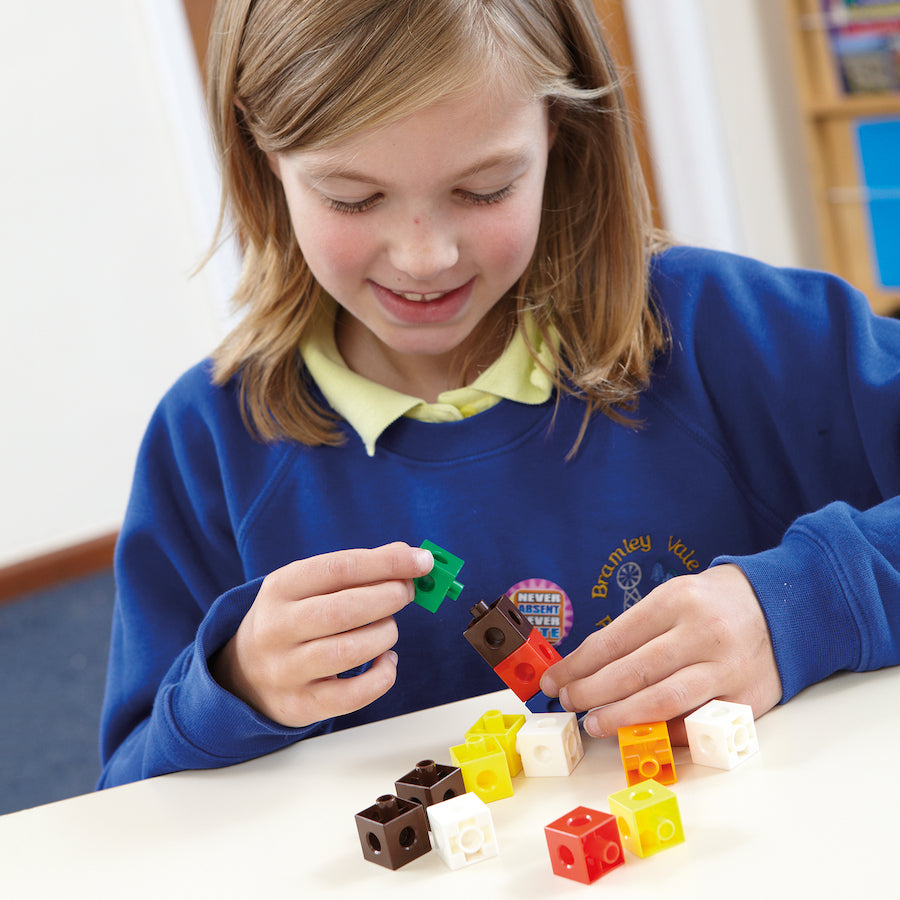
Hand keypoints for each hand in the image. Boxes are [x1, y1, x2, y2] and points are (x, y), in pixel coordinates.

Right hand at [210, 542, 433, 726]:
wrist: (244, 672)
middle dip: (388, 597)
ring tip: (389, 627)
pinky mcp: (300, 705)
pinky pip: (353, 695)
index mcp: (280, 588)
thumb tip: (410, 557)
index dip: (386, 563)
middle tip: (406, 592)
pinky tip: (386, 661)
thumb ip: (357, 569)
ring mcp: (286, 670)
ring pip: (349, 651)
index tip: (420, 561)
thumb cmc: (293, 618)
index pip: (339, 568)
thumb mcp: (310, 585)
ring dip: (385, 634)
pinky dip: (382, 676)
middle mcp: (277, 628)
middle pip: (344, 610)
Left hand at [540, 564, 781, 742]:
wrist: (780, 607)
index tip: (555, 680)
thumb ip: (635, 630)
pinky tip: (638, 734)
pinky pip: (695, 722)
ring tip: (594, 724)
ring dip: (621, 717)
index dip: (579, 664)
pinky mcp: (746, 699)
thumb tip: (584, 668)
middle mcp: (702, 633)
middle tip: (568, 702)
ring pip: (664, 700)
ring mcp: (726, 668)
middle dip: (592, 691)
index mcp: (676, 601)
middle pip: (634, 670)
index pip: (614, 639)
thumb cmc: (710, 605)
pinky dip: (661, 732)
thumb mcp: (672, 598)